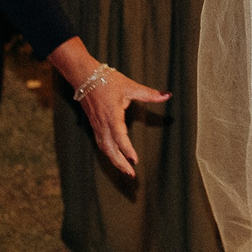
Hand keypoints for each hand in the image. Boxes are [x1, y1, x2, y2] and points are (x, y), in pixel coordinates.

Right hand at [47, 42, 169, 178]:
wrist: (84, 77)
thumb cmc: (107, 81)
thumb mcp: (130, 86)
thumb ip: (149, 94)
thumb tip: (167, 95)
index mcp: (112, 115)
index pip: (120, 137)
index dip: (127, 150)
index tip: (135, 159)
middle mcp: (103, 123)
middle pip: (110, 149)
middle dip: (120, 163)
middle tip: (131, 174)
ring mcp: (97, 125)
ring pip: (104, 148)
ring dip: (114, 160)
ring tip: (125, 170)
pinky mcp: (94, 125)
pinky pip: (101, 143)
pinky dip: (108, 152)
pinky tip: (114, 158)